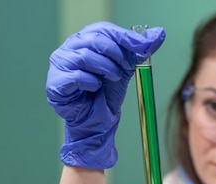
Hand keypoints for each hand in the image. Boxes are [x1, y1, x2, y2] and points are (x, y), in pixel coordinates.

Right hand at [46, 22, 165, 168]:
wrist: (97, 122)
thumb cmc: (106, 93)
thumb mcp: (127, 68)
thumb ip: (140, 50)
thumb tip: (160, 33)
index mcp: (85, 39)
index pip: (103, 29)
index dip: (124, 37)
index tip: (143, 46)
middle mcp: (69, 47)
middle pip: (94, 39)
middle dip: (116, 53)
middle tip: (127, 67)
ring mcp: (59, 64)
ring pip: (84, 56)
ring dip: (106, 68)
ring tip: (113, 78)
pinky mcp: (55, 83)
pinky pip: (75, 76)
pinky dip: (91, 82)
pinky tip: (96, 89)